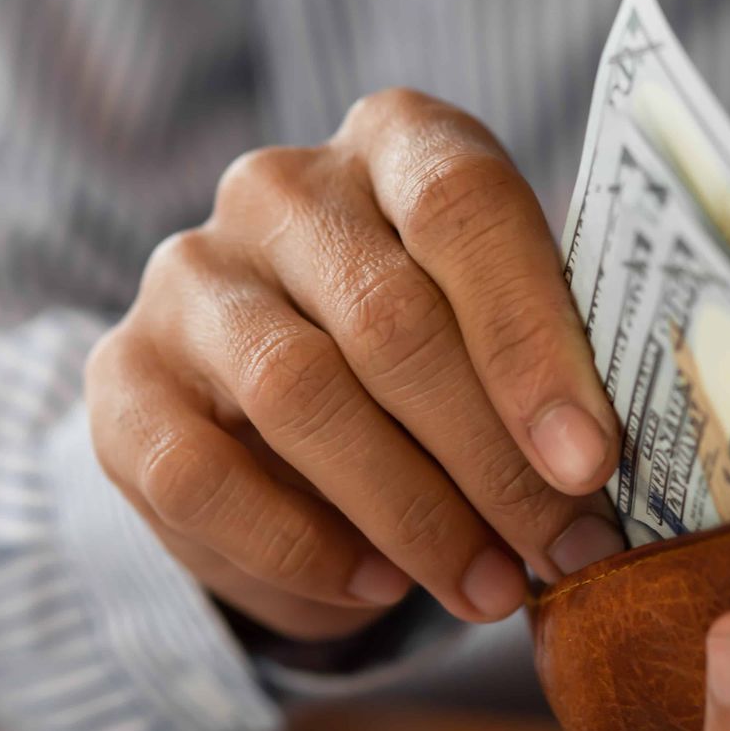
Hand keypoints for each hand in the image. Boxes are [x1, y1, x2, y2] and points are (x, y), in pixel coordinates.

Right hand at [85, 88, 624, 642]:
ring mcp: (188, 279)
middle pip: (389, 316)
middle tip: (562, 551)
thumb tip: (607, 475)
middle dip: (490, 458)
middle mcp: (277, 188)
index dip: (531, 340)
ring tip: (489, 588)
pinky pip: (203, 475)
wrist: (265, 414)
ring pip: (300, 396)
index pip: (462, 206)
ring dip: (411, 513)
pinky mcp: (122, 379)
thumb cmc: (424, 366)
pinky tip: (376, 586)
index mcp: (394, 142)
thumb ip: (549, 365)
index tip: (590, 462)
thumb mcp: (496, 334)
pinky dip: (301, 546)